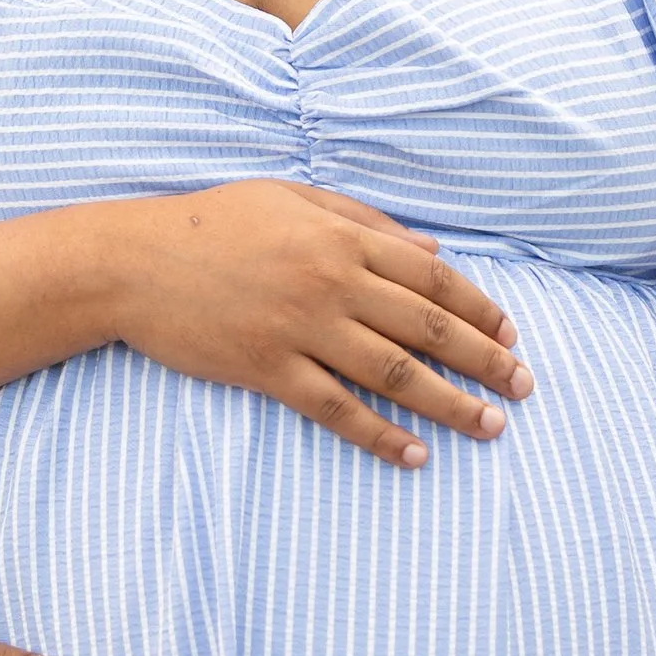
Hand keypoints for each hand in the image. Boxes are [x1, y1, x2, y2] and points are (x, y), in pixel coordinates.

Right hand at [104, 180, 532, 467]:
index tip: (513, 336)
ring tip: (490, 427)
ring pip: (394, 373)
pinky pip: (336, 409)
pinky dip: (380, 435)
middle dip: (484, 359)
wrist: (131, 263)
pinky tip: (415, 455)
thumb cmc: (212, 224)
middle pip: (427, 326)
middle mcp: (330, 282)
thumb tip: (433, 252)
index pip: (432, 276)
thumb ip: (365, 221)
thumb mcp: (292, 200)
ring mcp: (299, 329)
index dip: (479, 308)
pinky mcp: (267, 369)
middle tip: (524, 388)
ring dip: (450, 403)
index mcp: (340, 237)